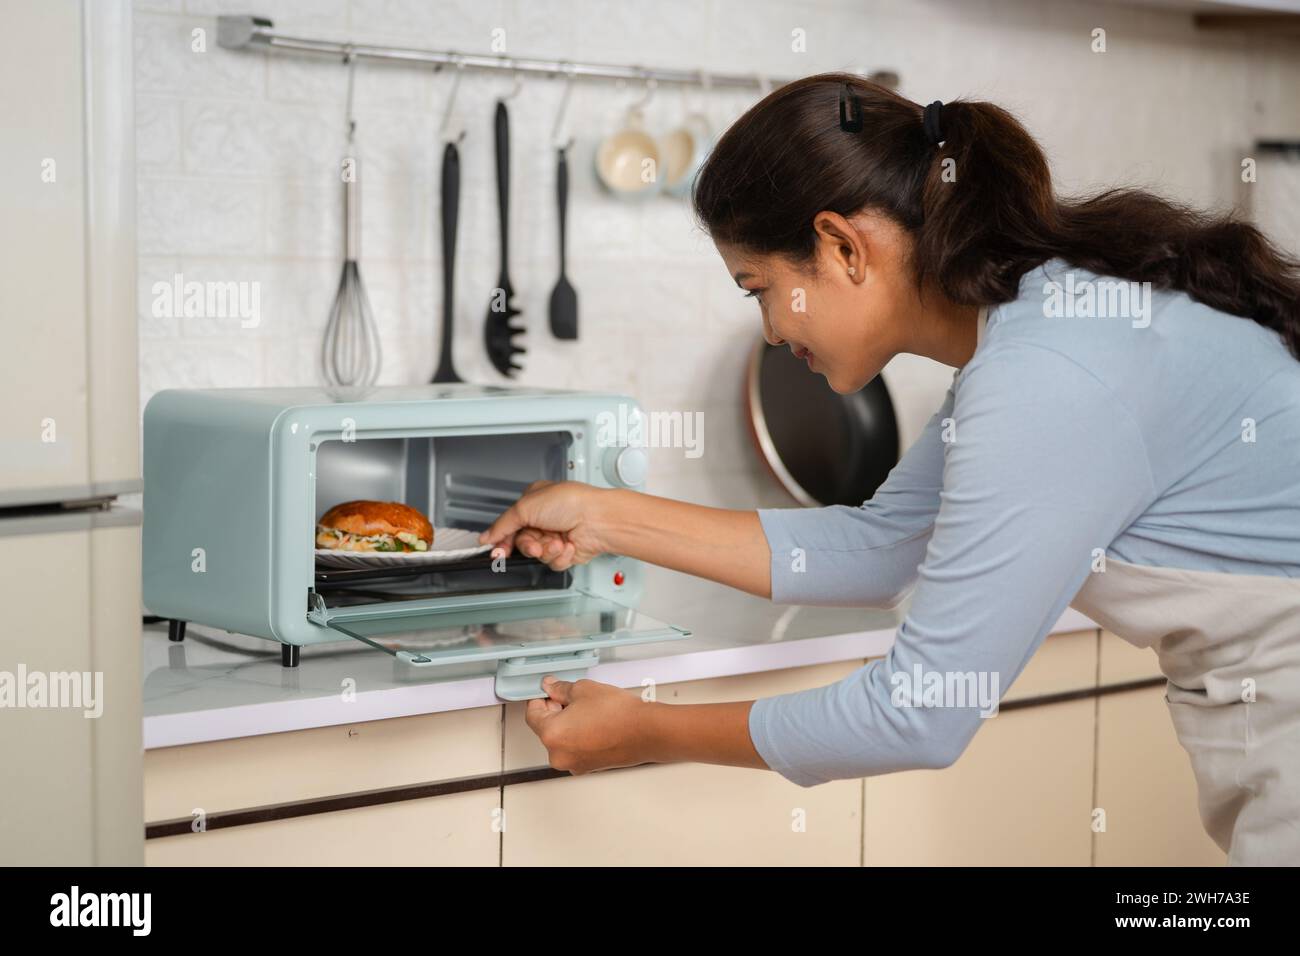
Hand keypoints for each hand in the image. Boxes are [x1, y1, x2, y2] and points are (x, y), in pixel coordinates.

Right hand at [478, 480, 609, 571]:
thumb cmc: (571, 502)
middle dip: (528, 546)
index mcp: (534, 502)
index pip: (510, 525)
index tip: (496, 550)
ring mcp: (555, 536)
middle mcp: (544, 519)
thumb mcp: (526, 507)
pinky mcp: (566, 551)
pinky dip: (559, 556)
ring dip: (546, 549)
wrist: (598, 520)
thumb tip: (486, 536)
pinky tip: (568, 545)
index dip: (502, 539)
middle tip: (533, 545)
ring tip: (557, 541)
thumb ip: (503, 524)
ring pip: (537, 554)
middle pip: (522, 542)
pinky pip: (552, 562)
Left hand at [526, 676, 653, 773]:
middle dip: (554, 711)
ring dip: (568, 724)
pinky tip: (595, 722)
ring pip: (561, 740)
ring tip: (588, 709)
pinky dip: (579, 736)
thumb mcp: (583, 690)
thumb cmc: (619, 715)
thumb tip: (551, 687)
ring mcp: (574, 764)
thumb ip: (560, 689)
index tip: (546, 691)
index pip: (532, 714)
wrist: (647, 732)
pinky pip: (575, 749)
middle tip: (569, 697)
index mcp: (552, 735)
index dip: (539, 698)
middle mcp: (559, 755)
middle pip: (546, 729)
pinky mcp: (589, 767)